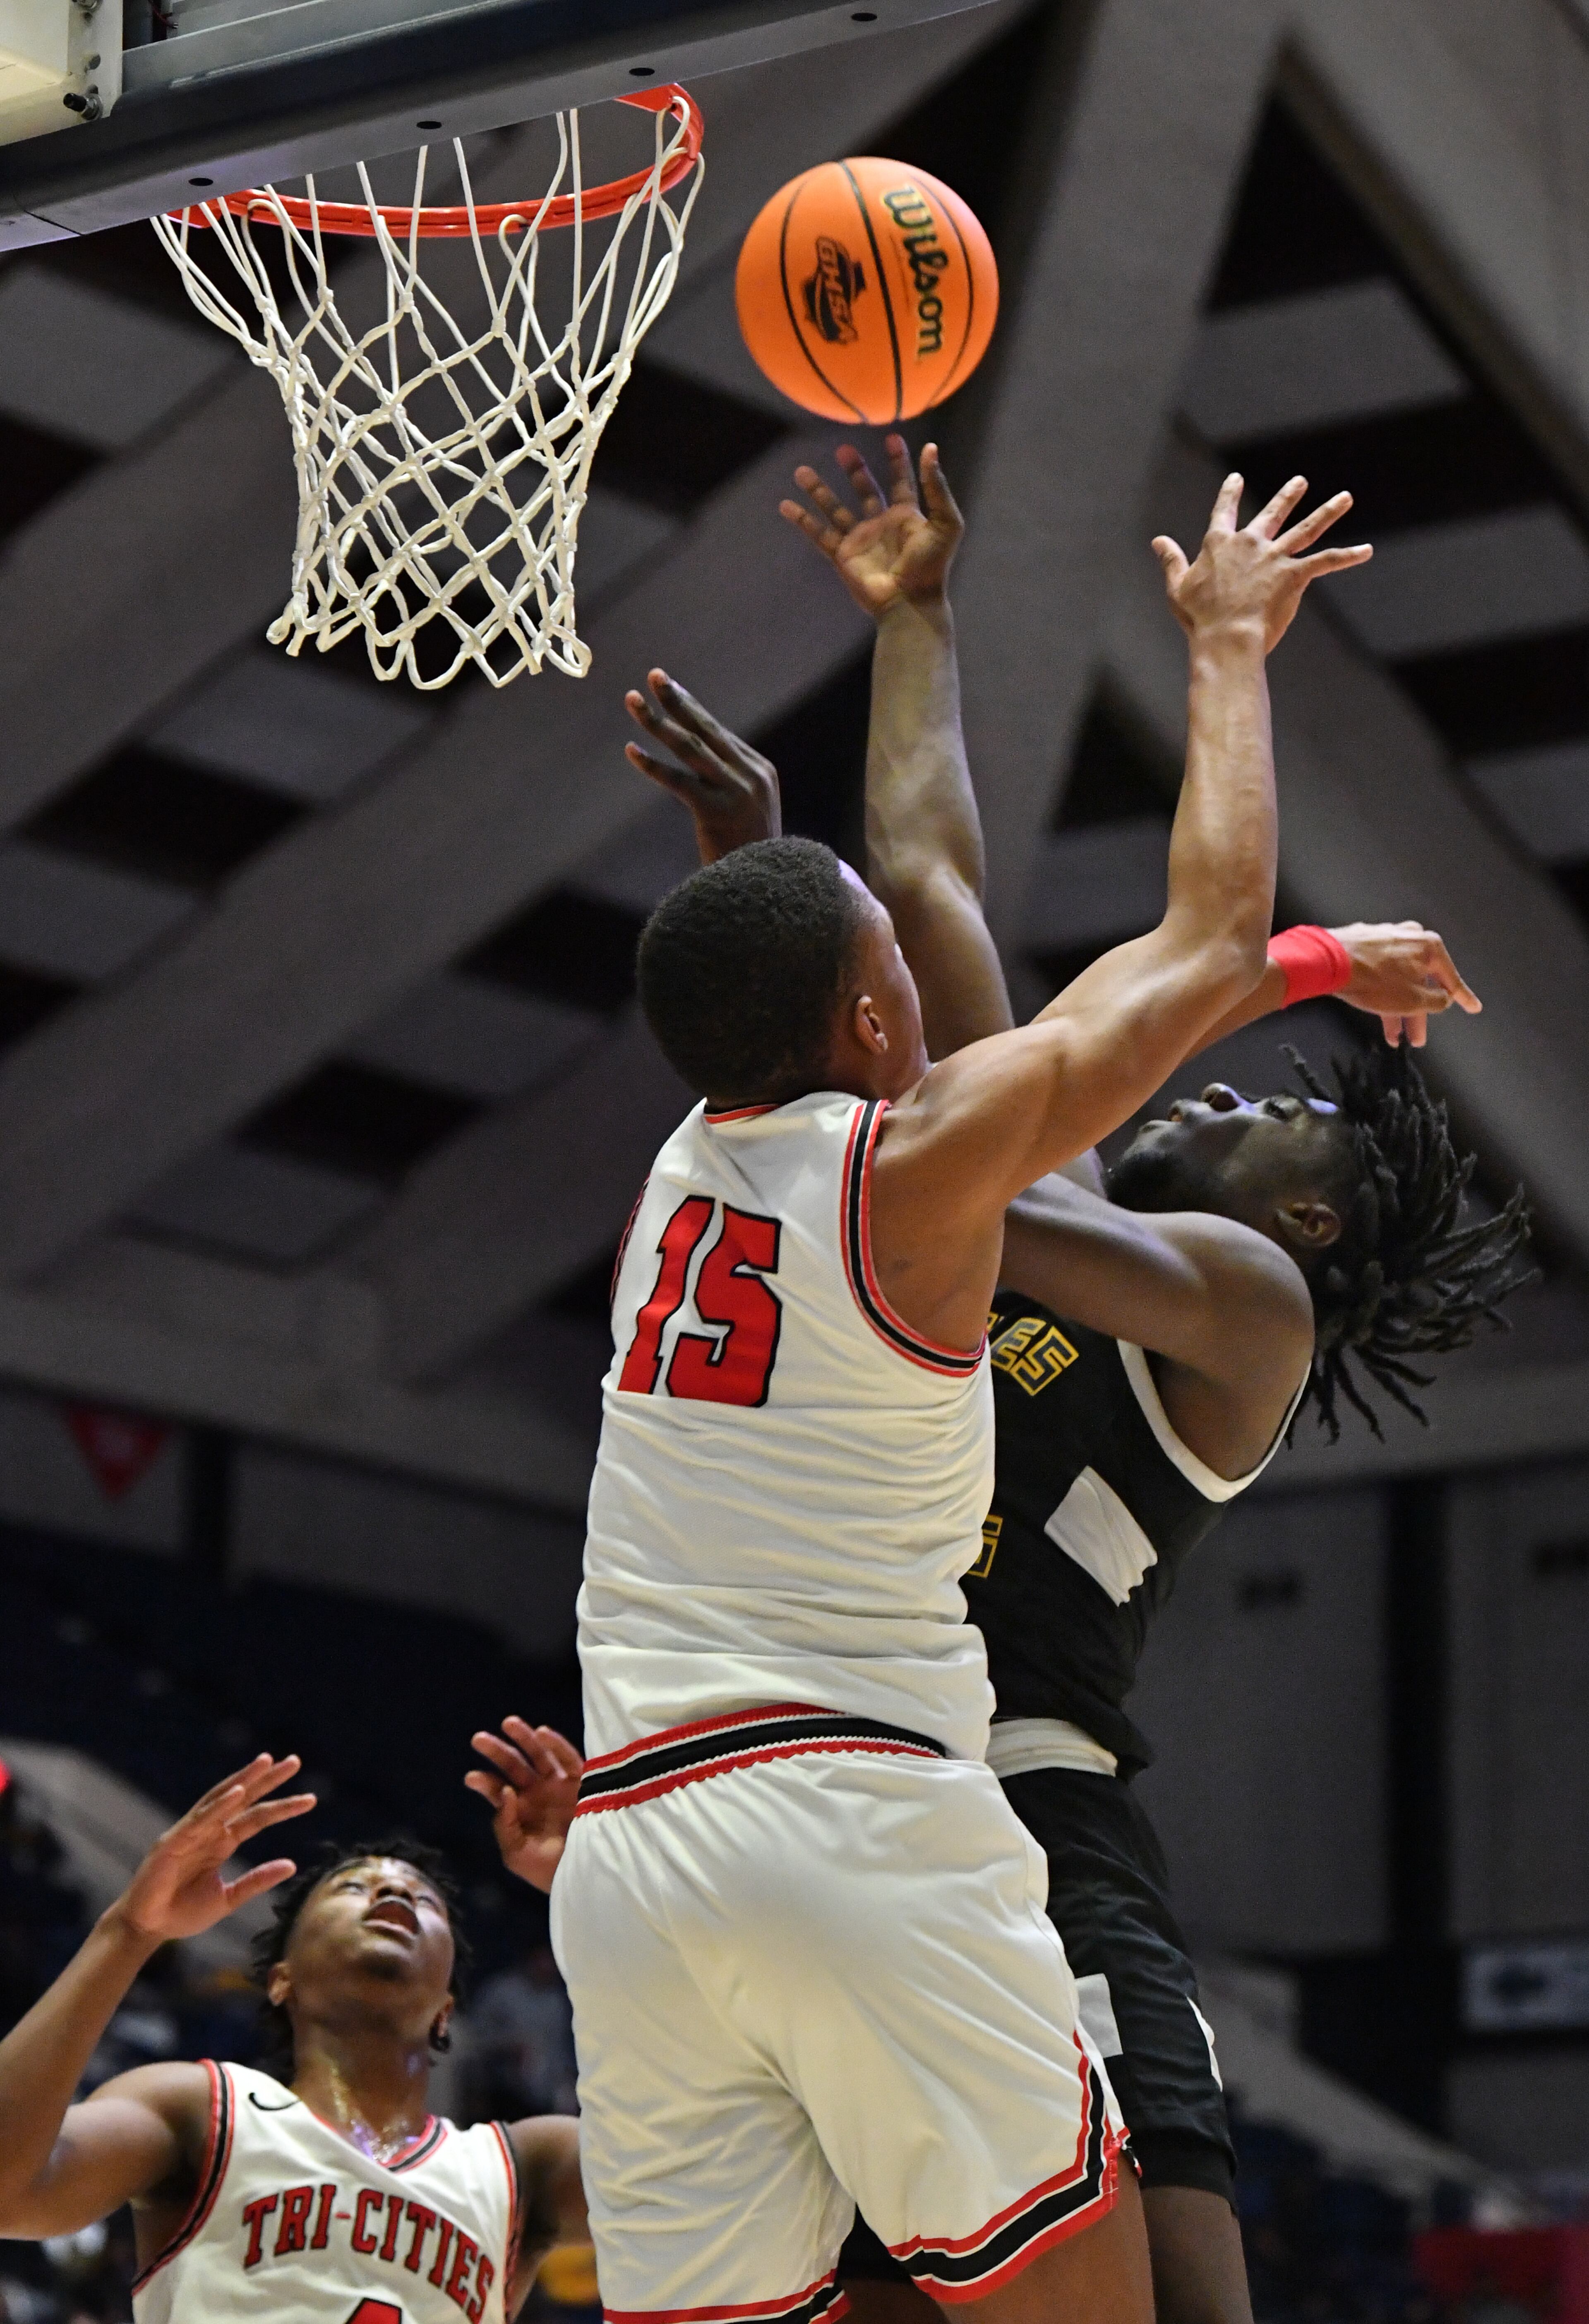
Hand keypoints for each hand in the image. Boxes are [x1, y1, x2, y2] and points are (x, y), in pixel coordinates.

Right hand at [109, 1755, 313, 1944]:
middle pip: (243, 1799)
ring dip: (244, 1779)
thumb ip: (257, 1881)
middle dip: (267, 1779)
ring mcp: (190, 1833)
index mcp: (221, 1842)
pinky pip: (199, 1819)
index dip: (282, 1807)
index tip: (311, 1799)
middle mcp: (208, 1831)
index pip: (257, 1817)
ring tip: (267, 1762)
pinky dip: (219, 1805)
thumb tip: (293, 1865)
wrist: (147, 1929)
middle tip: (295, 1761)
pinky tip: (238, 1792)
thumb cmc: (183, 1914)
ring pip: (221, 1799)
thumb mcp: (229, 1899)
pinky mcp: (172, 1841)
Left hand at [466, 1719, 583, 1895]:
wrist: (586, 1875)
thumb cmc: (549, 1869)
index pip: (498, 1790)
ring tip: (508, 1723)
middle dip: (497, 1751)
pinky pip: (567, 1758)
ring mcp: (559, 1785)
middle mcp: (538, 1793)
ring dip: (523, 1738)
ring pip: (539, 1755)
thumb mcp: (517, 1854)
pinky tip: (541, 1732)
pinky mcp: (581, 1781)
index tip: (471, 1778)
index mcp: (520, 1810)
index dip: (485, 1782)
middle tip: (477, 1739)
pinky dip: (555, 1744)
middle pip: (515, 1766)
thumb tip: (506, 1792)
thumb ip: (506, 1825)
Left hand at [624, 670, 780, 864]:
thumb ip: (731, 783)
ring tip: (632, 701)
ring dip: (657, 721)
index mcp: (761, 770)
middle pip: (705, 729)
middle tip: (653, 675)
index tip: (668, 689)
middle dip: (677, 700)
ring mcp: (736, 791)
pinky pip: (678, 781)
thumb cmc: (751, 857)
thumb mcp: (750, 812)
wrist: (767, 891)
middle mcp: (751, 774)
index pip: (718, 733)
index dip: (690, 709)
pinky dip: (652, 765)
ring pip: (689, 747)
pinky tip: (631, 750)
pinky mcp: (718, 811)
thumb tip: (699, 760)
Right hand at [781, 436, 963, 618]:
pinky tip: (785, 505)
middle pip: (864, 490)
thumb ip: (937, 487)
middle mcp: (881, 525)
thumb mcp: (946, 522)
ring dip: (819, 490)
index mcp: (906, 517)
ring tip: (801, 471)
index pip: (901, 482)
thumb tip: (932, 448)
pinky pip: (819, 534)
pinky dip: (802, 520)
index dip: (898, 460)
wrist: (910, 603)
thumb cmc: (932, 566)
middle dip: (855, 469)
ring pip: (835, 508)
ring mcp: (859, 540)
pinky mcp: (843, 556)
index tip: (892, 437)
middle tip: (844, 449)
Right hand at [1153, 473, 1371, 654]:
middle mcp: (1250, 543)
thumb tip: (1157, 541)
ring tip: (1345, 498)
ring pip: (1306, 530)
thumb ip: (1171, 561)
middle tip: (1300, 483)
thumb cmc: (1199, 617)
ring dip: (1327, 512)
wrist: (1226, 638)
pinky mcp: (1295, 575)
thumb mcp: (1178, 587)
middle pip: (1272, 514)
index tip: (1235, 479)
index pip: (1224, 512)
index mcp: (1220, 544)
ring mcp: (1274, 557)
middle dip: (1287, 496)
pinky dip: (1348, 556)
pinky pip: (1326, 561)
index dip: (1229, 494)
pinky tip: (1366, 551)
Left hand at [1332, 919, 1481, 1047]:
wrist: (1329, 962)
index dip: (1463, 997)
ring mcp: (1386, 940)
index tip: (1473, 1007)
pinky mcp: (1365, 946)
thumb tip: (1442, 999)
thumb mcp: (1414, 999)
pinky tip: (1381, 1016)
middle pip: (1421, 983)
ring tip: (1396, 1037)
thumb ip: (1436, 1001)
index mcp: (1429, 947)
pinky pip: (1381, 975)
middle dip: (1419, 1014)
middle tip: (1418, 1038)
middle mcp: (1410, 938)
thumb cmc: (1374, 979)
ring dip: (1399, 1010)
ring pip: (1399, 981)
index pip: (1451, 978)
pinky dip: (1384, 996)